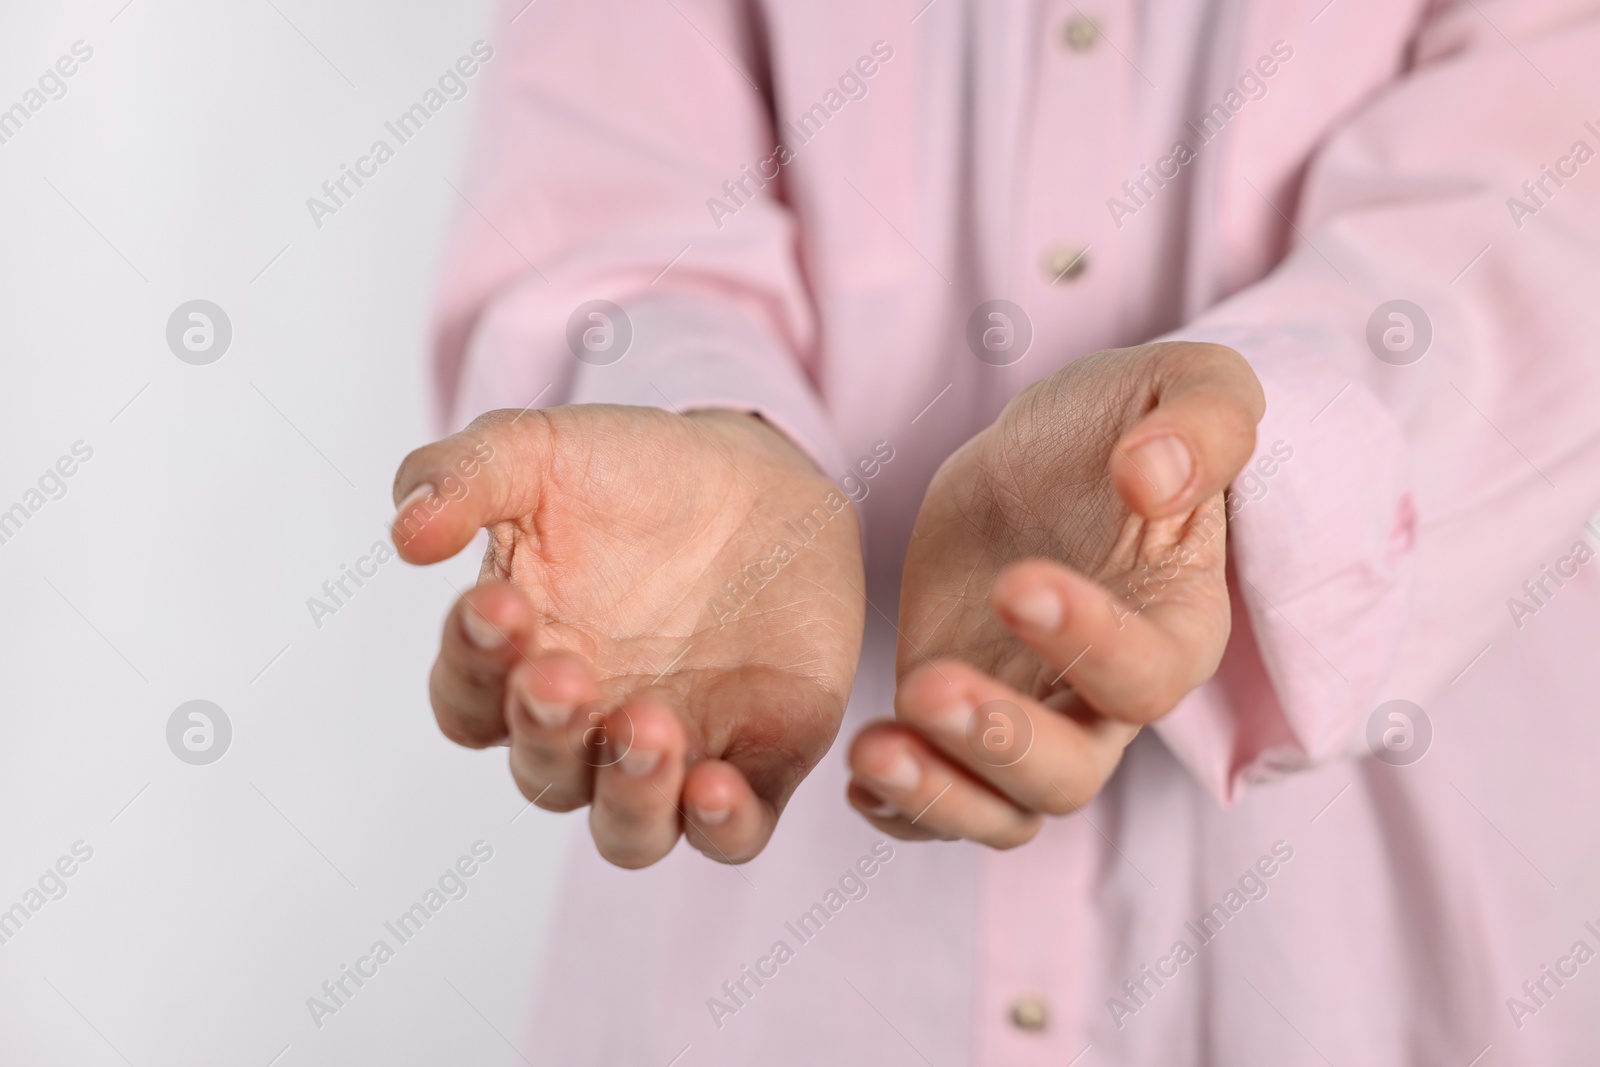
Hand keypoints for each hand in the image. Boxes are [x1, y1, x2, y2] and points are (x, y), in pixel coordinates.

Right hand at [392, 405, 864, 867]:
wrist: (759, 478)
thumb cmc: (630, 475)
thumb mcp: (542, 452)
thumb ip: (466, 475)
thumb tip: (406, 529)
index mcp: (517, 663)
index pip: (466, 698)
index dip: (470, 662)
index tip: (497, 601)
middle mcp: (586, 727)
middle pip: (542, 772)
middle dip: (544, 731)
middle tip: (564, 676)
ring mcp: (670, 754)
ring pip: (628, 830)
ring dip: (628, 799)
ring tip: (646, 732)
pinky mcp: (755, 763)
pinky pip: (731, 833)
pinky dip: (720, 827)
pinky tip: (715, 788)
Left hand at [846, 342, 1263, 846]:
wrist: (1048, 450)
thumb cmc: (1129, 418)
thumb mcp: (1186, 384)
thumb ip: (1203, 424)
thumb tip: (1156, 481)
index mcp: (1176, 621)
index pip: (1150, 671)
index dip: (1088, 643)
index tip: (1014, 582)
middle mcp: (1107, 695)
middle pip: (1071, 772)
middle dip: (999, 743)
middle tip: (925, 686)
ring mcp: (1032, 714)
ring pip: (1006, 807)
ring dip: (940, 793)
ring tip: (871, 750)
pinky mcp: (964, 713)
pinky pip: (944, 796)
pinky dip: (903, 804)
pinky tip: (858, 773)